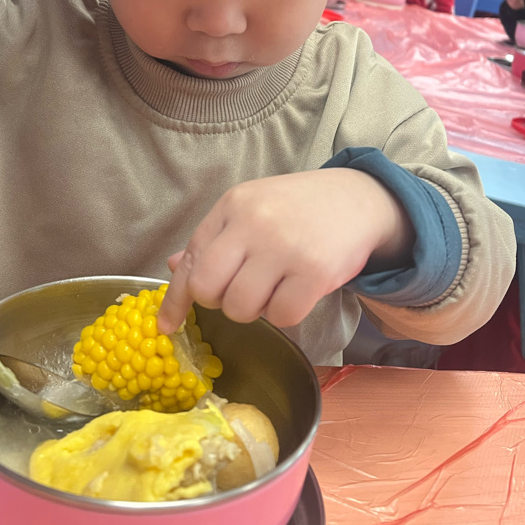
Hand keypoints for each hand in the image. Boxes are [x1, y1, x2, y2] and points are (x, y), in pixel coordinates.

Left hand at [157, 168, 414, 332]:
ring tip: (274, 288)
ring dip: (254, 310)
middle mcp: (254, 223)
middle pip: (207, 288)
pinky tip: (295, 293)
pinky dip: (285, 314)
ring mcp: (284, 247)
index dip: (176, 299)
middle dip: (219, 302)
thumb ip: (215, 239)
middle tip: (242, 292)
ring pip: (241, 307)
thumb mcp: (252, 209)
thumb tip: (173, 268)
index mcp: (233, 205)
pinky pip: (281, 316)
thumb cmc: (297, 208)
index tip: (167, 326)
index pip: (191, 259)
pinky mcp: (315, 271)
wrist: (358, 199)